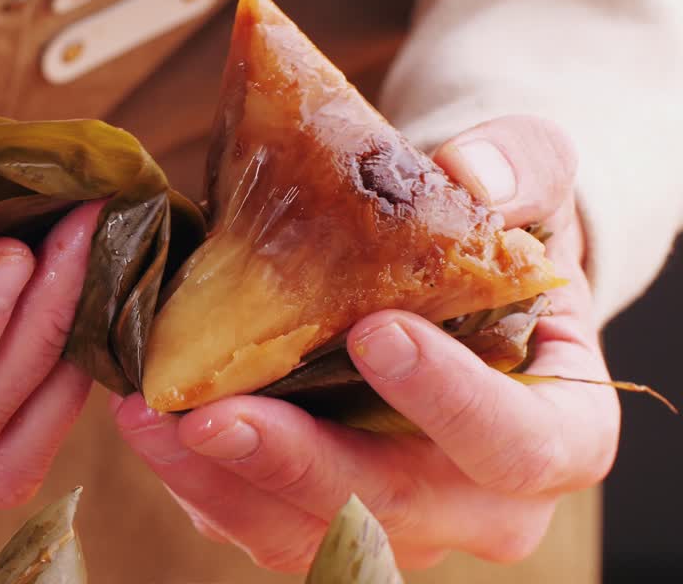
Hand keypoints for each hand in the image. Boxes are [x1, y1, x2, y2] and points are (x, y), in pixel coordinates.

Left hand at [113, 116, 617, 570]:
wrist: (438, 282)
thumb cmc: (492, 241)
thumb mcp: (530, 185)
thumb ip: (519, 167)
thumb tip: (468, 171)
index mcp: (555, 432)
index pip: (517, 444)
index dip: (452, 402)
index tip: (373, 334)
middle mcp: (476, 503)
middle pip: (391, 506)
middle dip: (296, 461)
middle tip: (215, 412)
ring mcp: (391, 521)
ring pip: (305, 531)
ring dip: (220, 478)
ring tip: (148, 414)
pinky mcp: (313, 517)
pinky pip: (251, 522)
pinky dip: (193, 480)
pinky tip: (144, 421)